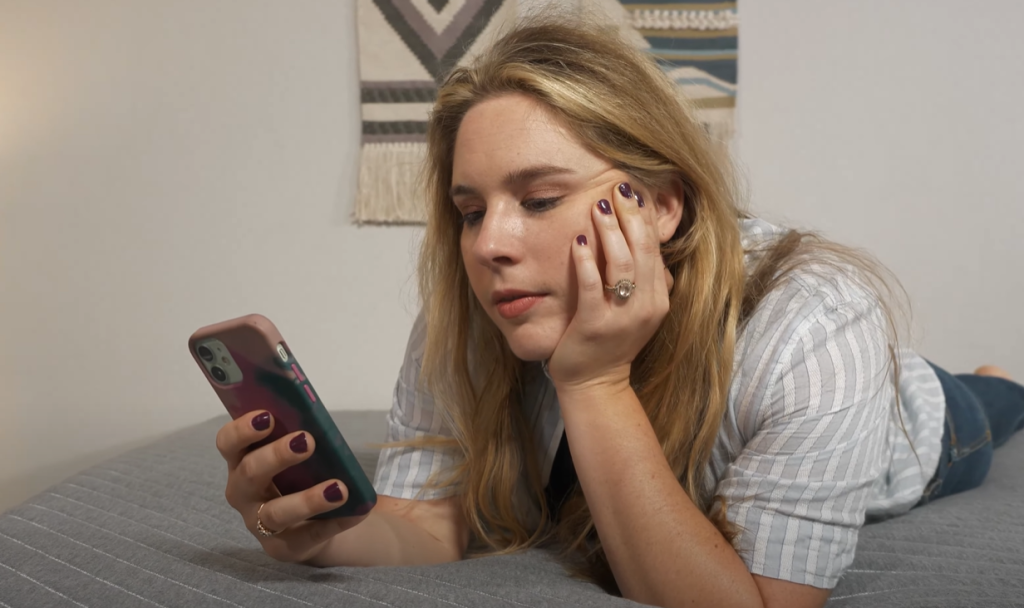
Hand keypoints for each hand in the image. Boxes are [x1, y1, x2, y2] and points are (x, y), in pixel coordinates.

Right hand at [215, 411, 368, 562]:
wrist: (309, 523)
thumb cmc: (296, 476)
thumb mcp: (293, 454)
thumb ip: (296, 436)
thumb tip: (318, 417)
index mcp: (241, 461)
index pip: (228, 443)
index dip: (242, 430)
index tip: (267, 416)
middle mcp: (243, 493)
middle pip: (250, 474)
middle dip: (277, 455)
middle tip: (308, 441)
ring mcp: (260, 524)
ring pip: (277, 513)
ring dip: (308, 499)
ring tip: (340, 489)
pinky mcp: (285, 546)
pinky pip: (309, 535)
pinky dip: (336, 522)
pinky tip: (357, 512)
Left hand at [546, 181, 673, 392]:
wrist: (595, 384)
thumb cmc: (611, 342)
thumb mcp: (638, 311)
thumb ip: (647, 281)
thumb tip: (653, 245)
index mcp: (658, 299)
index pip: (655, 249)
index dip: (645, 217)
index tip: (633, 190)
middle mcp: (646, 307)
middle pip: (643, 250)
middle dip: (631, 215)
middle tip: (618, 186)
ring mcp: (622, 317)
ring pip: (622, 264)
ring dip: (610, 231)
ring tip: (599, 205)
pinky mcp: (594, 325)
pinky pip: (592, 286)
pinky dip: (586, 261)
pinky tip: (579, 240)